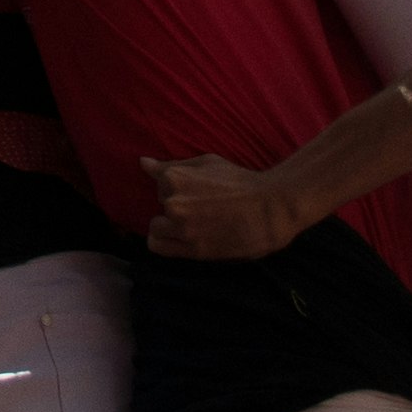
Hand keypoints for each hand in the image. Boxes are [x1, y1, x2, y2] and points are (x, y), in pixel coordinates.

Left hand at [141, 151, 304, 262]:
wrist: (269, 210)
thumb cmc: (240, 182)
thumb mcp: (206, 162)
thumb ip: (172, 165)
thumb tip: (143, 163)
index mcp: (175, 178)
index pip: (159, 182)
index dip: (176, 186)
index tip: (195, 190)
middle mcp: (173, 203)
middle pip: (160, 205)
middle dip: (174, 205)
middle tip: (199, 208)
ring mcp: (181, 228)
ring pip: (155, 228)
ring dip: (168, 226)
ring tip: (191, 224)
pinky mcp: (191, 249)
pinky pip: (159, 247)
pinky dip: (165, 242)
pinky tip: (180, 238)